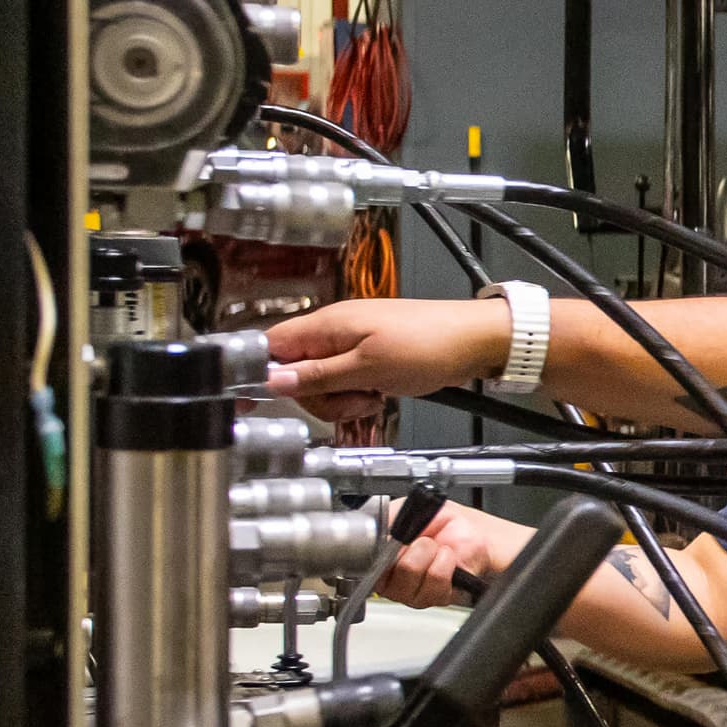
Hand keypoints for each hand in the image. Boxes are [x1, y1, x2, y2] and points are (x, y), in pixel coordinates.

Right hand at [265, 297, 509, 422]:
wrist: (476, 341)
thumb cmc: (432, 344)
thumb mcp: (369, 368)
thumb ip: (320, 376)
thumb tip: (275, 381)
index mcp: (328, 325)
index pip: (272, 346)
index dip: (259, 373)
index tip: (250, 400)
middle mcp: (335, 331)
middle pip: (297, 372)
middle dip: (320, 396)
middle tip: (352, 399)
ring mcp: (352, 344)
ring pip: (323, 382)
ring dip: (342, 398)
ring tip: (372, 396)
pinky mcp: (369, 356)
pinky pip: (347, 381)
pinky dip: (359, 394)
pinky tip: (379, 394)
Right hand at [373, 501, 528, 608]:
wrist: (479, 535)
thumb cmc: (448, 524)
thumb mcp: (412, 509)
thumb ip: (388, 518)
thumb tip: (375, 528)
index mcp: (381, 555)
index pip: (364, 561)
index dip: (380, 551)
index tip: (395, 539)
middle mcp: (391, 578)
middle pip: (383, 574)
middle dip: (409, 550)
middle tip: (426, 541)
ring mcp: (411, 591)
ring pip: (406, 580)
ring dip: (428, 557)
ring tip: (439, 549)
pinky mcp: (433, 598)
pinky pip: (431, 586)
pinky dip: (443, 566)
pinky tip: (448, 559)